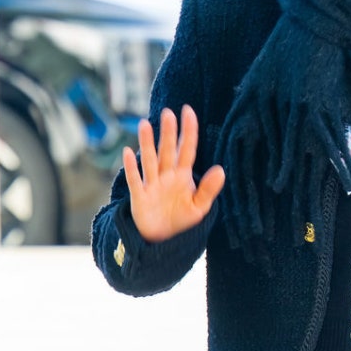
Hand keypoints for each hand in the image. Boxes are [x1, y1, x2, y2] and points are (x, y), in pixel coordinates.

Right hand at [122, 104, 224, 241]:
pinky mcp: (140, 196)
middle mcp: (166, 176)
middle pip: (167, 151)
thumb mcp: (199, 207)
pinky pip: (135, 180)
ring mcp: (152, 184)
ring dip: (147, 144)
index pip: (186, 150)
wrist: (162, 239)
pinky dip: (131, 167)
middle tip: (168, 113)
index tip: (188, 111)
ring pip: (150, 160)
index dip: (188, 131)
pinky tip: (129, 152)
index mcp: (182, 176)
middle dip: (168, 133)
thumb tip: (221, 170)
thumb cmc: (180, 220)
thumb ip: (208, 189)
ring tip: (145, 124)